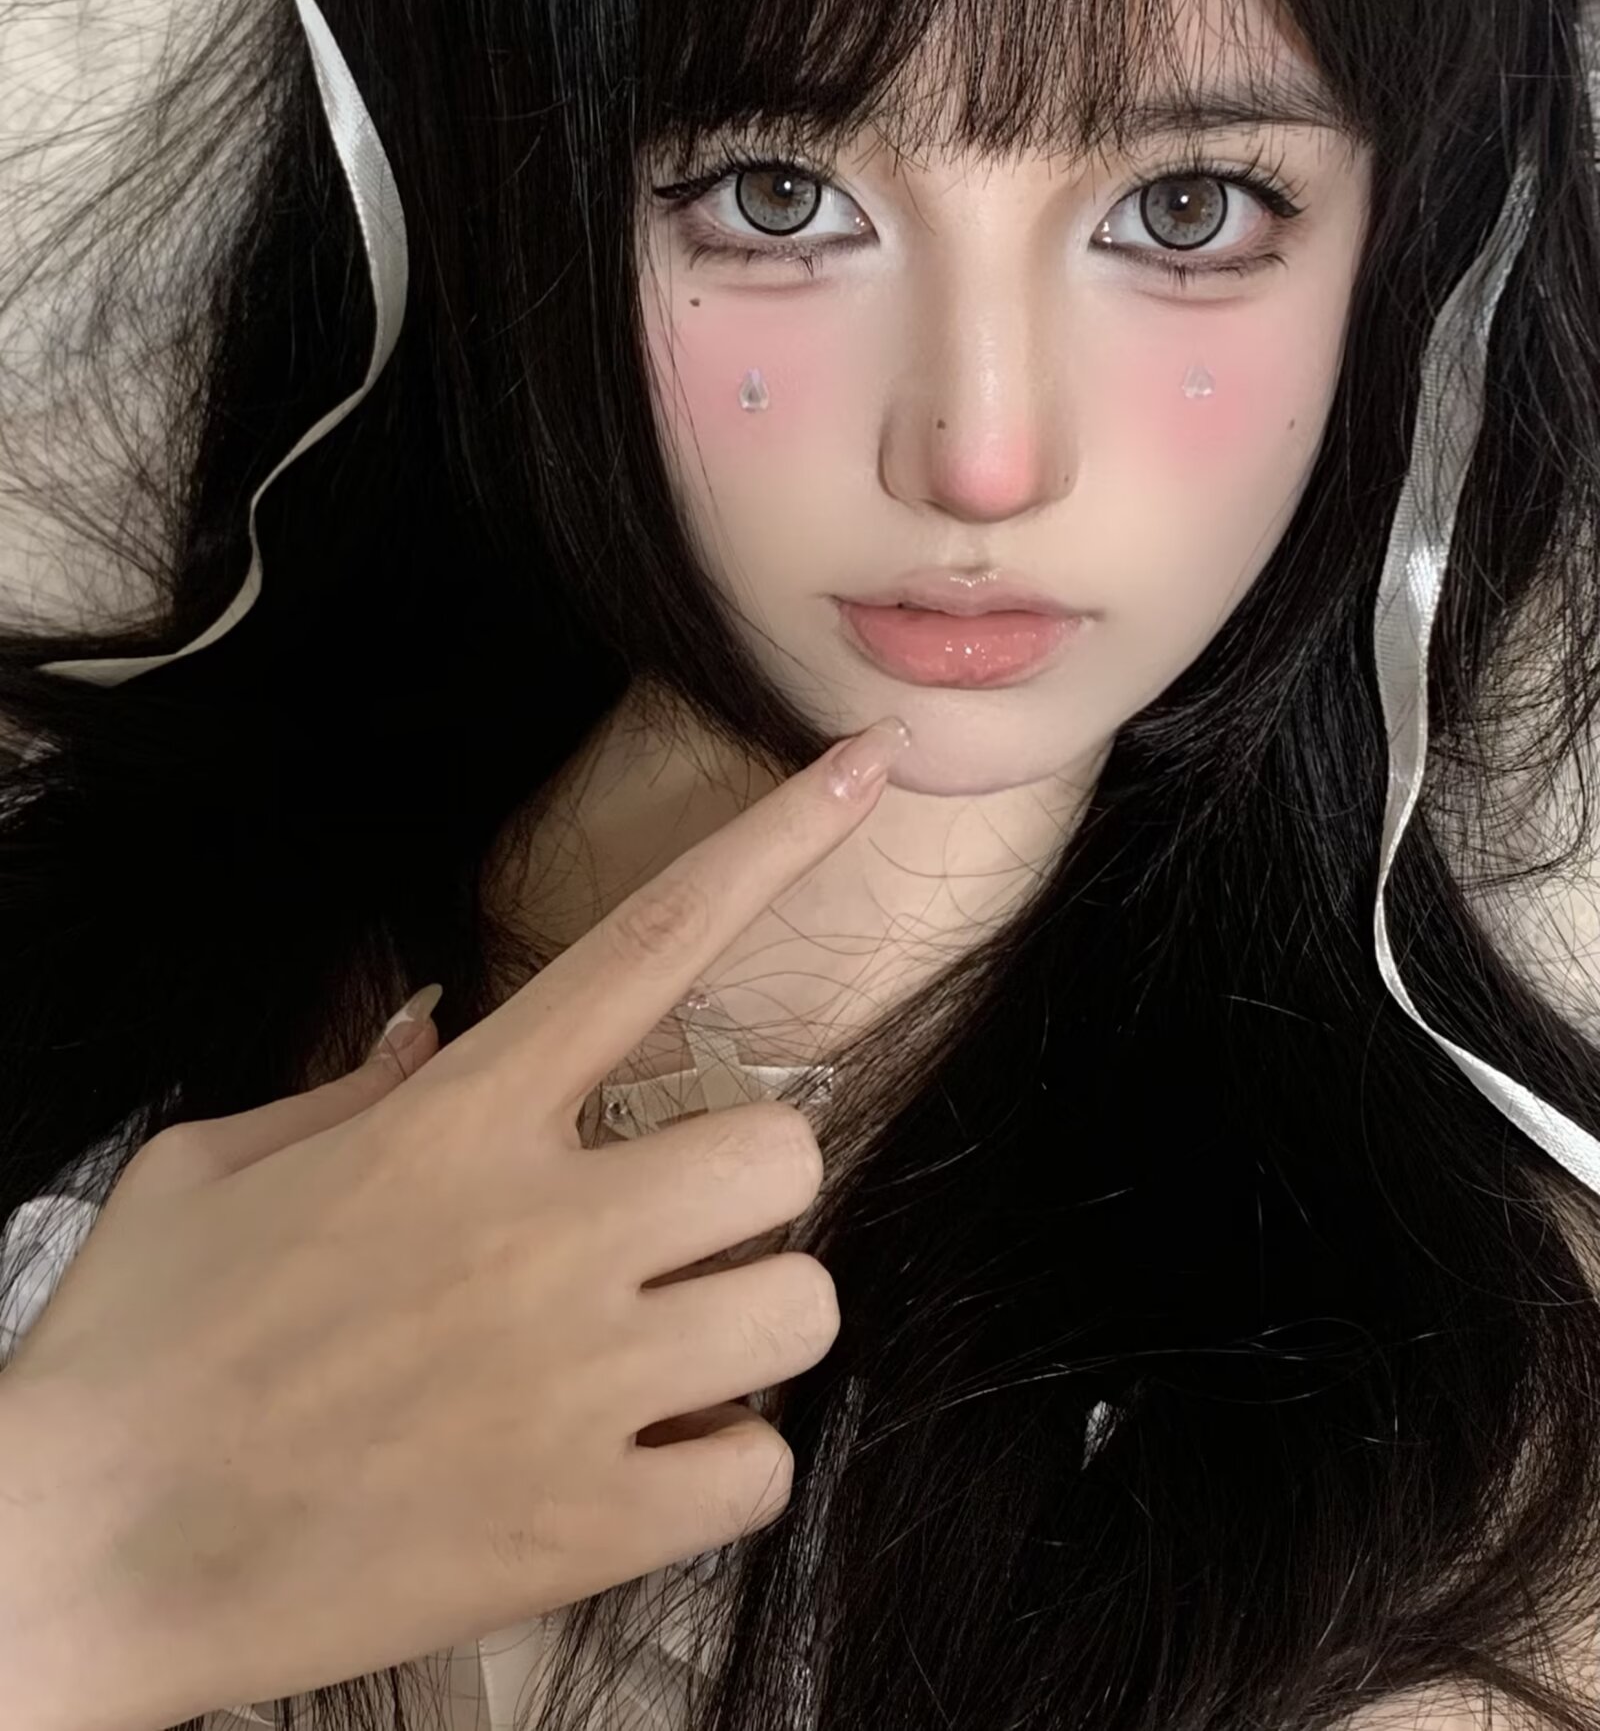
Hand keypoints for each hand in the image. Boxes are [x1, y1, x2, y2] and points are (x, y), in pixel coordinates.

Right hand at [0, 714, 908, 1730]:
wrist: (73, 1563)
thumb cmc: (138, 1346)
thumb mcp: (218, 1165)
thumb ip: (359, 1085)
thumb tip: (444, 1024)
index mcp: (457, 1122)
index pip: (652, 940)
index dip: (778, 841)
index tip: (874, 767)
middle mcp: (538, 1230)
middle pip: (785, 1150)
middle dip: (744, 1189)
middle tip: (662, 1233)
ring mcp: (573, 1380)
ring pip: (799, 1307)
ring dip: (741, 1323)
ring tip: (648, 1355)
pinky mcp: (583, 1524)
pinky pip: (760, 1467)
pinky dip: (715, 1464)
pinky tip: (631, 1461)